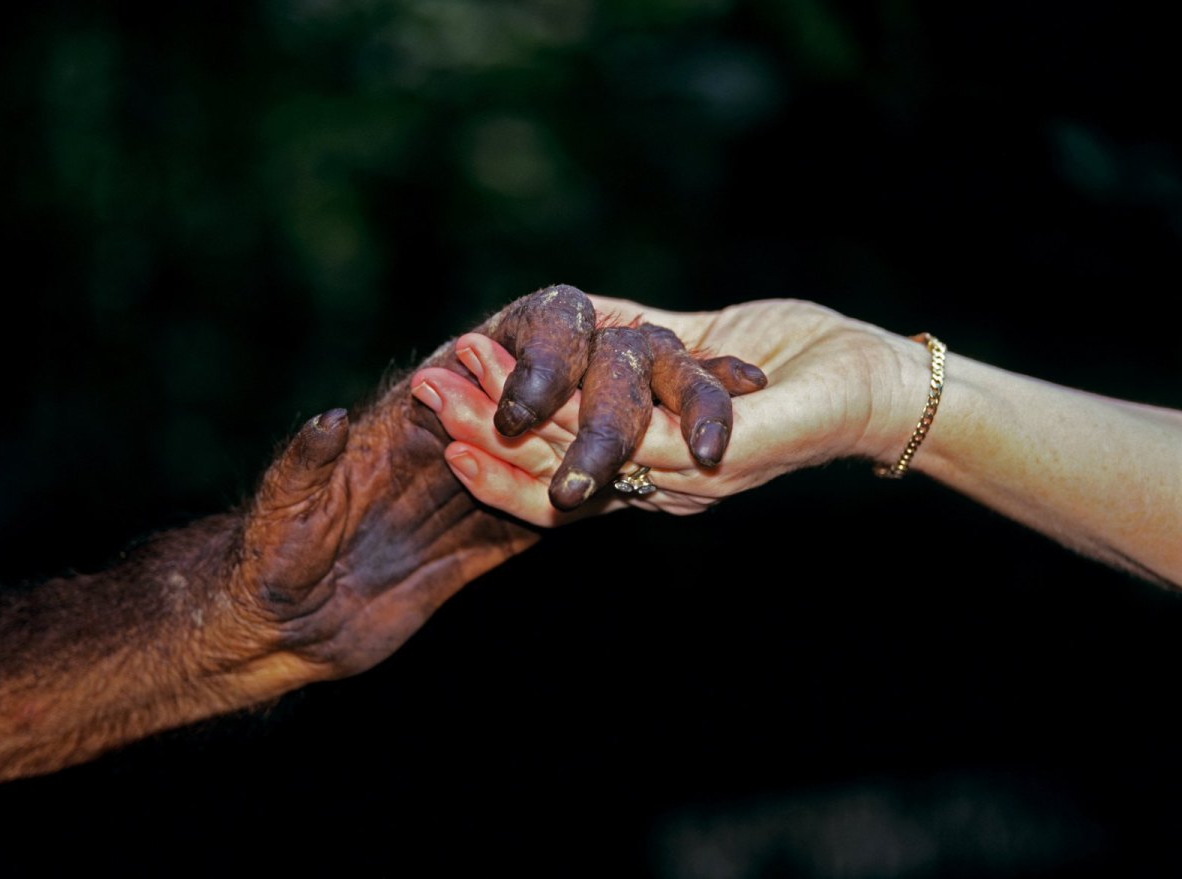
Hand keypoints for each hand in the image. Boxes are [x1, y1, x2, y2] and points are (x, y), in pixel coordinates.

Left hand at [230, 286, 771, 678]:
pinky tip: (651, 497)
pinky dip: (600, 502)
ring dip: (623, 444)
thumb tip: (328, 417)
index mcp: (411, 422)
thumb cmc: (265, 562)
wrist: (279, 625)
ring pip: (562, 456)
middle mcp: (458, 443)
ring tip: (700, 434)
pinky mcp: (486, 542)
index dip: (540, 360)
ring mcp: (478, 491)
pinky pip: (553, 516)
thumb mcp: (280, 513)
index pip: (487, 369)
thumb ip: (304, 466)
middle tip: (691, 382)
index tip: (595, 357)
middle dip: (610, 397)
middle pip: (547, 407)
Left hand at [416, 296, 928, 523]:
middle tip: (424, 389)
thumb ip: (698, 443)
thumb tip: (627, 459)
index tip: (449, 436)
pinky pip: (595, 380)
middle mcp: (650, 464)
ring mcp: (654, 423)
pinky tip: (504, 346)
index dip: (506, 464)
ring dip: (502, 393)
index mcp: (668, 486)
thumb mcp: (766, 427)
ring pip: (561, 418)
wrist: (871, 383)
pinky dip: (548, 368)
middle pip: (550, 452)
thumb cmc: (833, 404)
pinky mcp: (664, 375)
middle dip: (482, 425)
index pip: (569, 485)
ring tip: (447, 362)